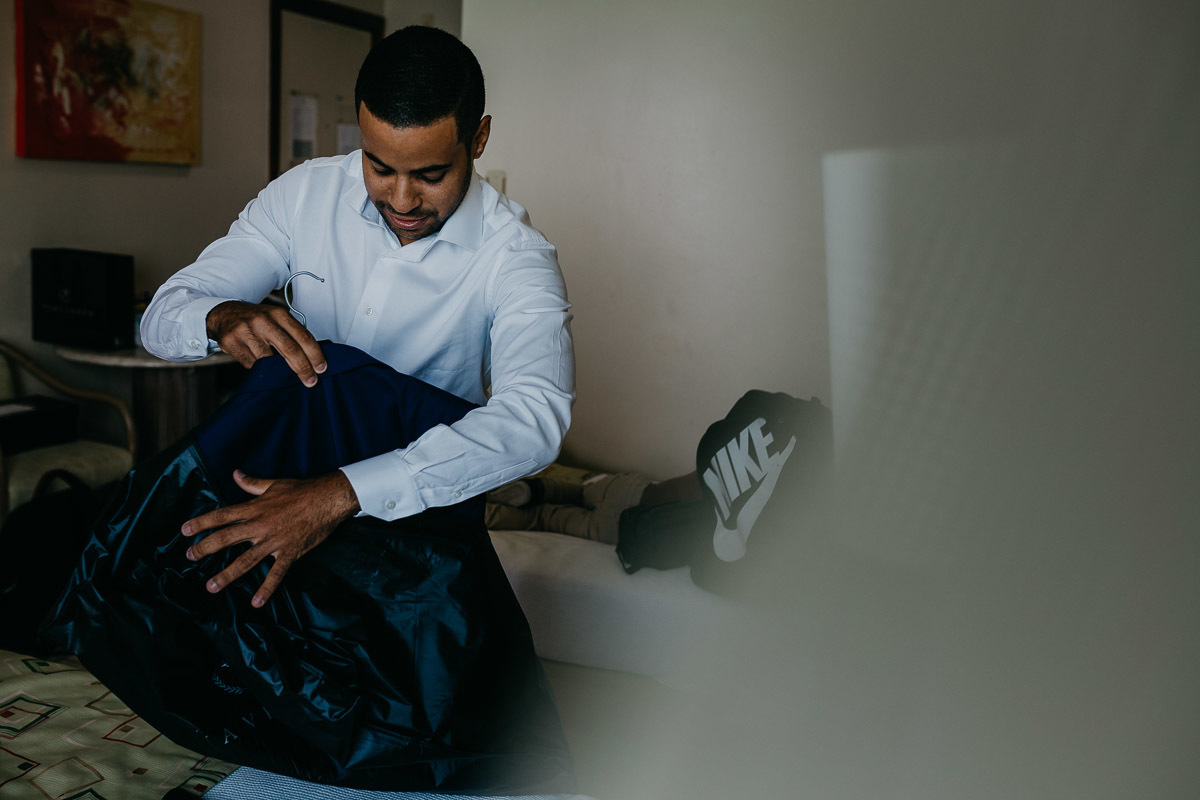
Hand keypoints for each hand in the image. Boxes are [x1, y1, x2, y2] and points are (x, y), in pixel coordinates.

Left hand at [182, 469, 360, 606]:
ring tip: (211, 586)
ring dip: (228, 574)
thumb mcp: (274, 484)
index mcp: (255, 508)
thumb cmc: (302, 490)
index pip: (223, 515)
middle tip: (189, 557)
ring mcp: (275, 541)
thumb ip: (252, 483)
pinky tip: (256, 603)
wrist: (329, 499)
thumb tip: (236, 474)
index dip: (202, 522)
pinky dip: (267, 588)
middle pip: (227, 538)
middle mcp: (261, 525)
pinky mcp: (290, 552)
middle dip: (206, 548)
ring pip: (246, 560)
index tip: (184, 531)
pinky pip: (276, 573)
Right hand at [207, 300, 326, 385]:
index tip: (321, 368)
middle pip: (289, 348)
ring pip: (268, 360)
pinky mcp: (232, 342)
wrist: (224, 314)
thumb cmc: (257, 320)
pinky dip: (259, 369)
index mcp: (278, 314)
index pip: (302, 336)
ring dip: (278, 371)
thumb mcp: (276, 319)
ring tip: (283, 375)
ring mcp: (246, 331)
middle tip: (311, 381)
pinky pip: (251, 364)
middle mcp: (263, 321)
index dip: (314, 354)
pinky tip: (260, 366)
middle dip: (303, 368)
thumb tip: (312, 358)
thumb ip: (292, 334)